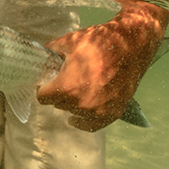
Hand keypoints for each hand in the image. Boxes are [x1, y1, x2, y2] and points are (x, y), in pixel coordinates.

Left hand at [37, 2, 168, 131]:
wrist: (131, 44)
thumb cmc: (99, 42)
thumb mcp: (67, 42)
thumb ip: (47, 53)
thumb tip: (37, 59)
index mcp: (66, 87)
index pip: (42, 97)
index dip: (44, 86)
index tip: (49, 81)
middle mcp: (81, 103)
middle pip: (58, 104)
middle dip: (60, 92)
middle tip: (69, 78)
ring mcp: (98, 110)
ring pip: (73, 112)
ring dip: (73, 102)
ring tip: (84, 84)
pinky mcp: (112, 113)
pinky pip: (90, 126)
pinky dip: (82, 121)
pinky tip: (75, 118)